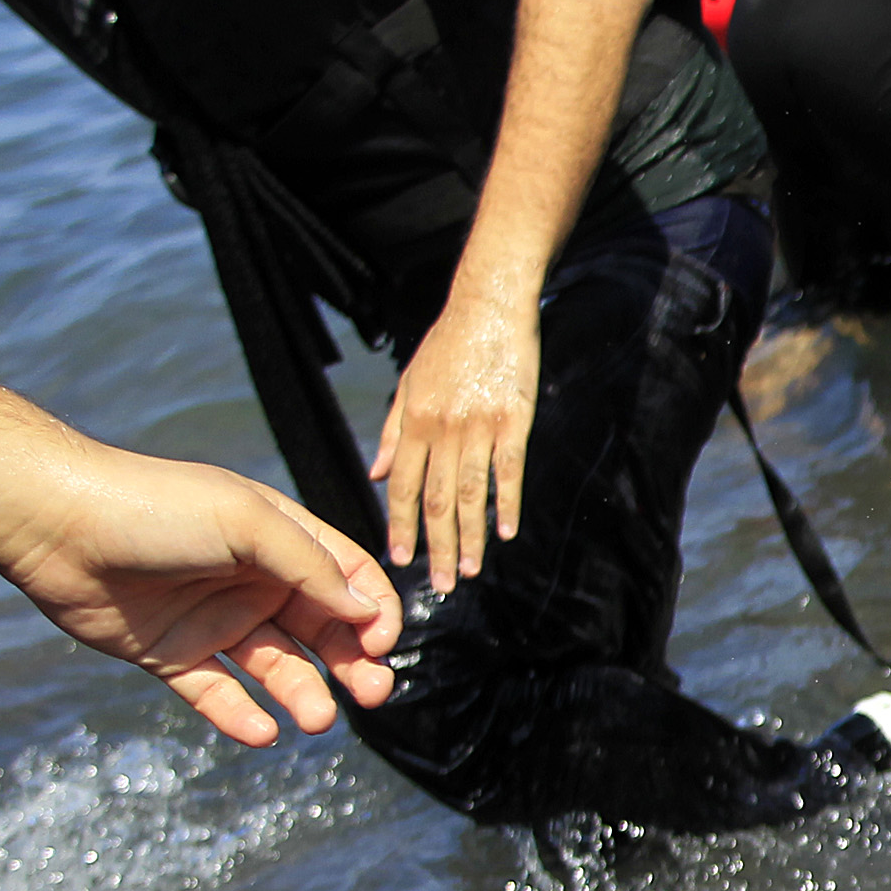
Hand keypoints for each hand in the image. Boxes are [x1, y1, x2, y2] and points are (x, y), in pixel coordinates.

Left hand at [0, 446, 402, 745]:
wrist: (55, 524)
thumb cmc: (156, 508)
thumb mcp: (249, 522)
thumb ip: (311, 567)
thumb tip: (365, 612)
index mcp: (279, 540)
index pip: (347, 580)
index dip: (372, 612)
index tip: (379, 642)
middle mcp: (253, 581)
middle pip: (321, 630)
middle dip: (353, 663)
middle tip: (374, 693)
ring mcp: (213, 619)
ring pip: (275, 668)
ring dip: (304, 693)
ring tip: (316, 719)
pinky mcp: (172, 654)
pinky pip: (217, 693)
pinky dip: (241, 716)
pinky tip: (264, 733)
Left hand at [372, 289, 540, 590]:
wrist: (489, 305)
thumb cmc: (449, 344)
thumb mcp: (409, 383)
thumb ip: (393, 432)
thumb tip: (377, 476)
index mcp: (413, 421)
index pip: (401, 486)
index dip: (400, 526)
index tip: (400, 560)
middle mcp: (441, 429)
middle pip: (434, 500)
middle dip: (436, 547)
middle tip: (440, 585)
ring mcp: (478, 426)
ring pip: (468, 493)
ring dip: (470, 537)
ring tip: (471, 572)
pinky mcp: (512, 419)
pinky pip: (508, 471)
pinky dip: (506, 504)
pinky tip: (507, 532)